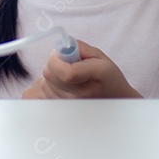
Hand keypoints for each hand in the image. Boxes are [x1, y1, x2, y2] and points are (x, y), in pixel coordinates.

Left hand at [21, 40, 141, 98]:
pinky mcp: (62, 110)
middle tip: (67, 64)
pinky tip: (64, 85)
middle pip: (49, 75)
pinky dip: (50, 85)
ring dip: (52, 76)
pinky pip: (44, 92)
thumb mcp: (98, 56)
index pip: (66, 73)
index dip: (57, 60)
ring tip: (68, 77)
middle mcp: (82, 95)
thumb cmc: (106, 76)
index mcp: (95, 76)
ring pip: (44, 83)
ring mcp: (71, 105)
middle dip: (53, 64)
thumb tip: (58, 48)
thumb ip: (77, 47)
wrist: (114, 100)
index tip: (62, 54)